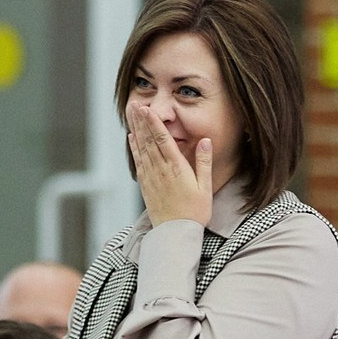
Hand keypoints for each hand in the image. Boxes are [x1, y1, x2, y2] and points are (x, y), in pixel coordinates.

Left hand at [125, 103, 212, 226]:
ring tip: (132, 114)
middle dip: (142, 120)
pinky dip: (134, 148)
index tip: (147, 109)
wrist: (175, 234)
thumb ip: (204, 163)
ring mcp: (151, 178)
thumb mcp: (205, 188)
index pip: (163, 140)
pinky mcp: (145, 185)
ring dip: (136, 129)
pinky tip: (132, 137)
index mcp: (176, 169)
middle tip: (135, 103)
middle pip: (149, 140)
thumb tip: (205, 141)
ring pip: (141, 148)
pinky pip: (138, 162)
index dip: (154, 123)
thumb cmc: (194, 213)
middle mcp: (160, 171)